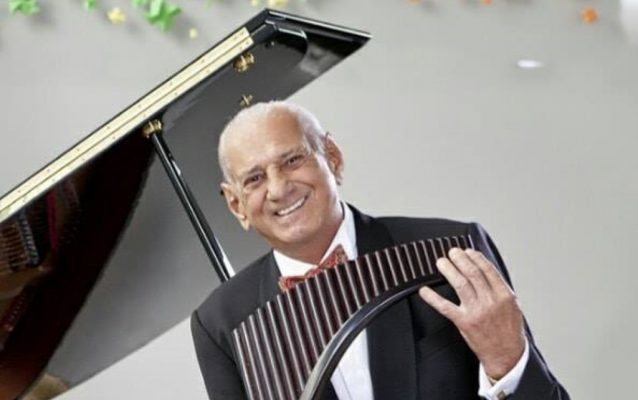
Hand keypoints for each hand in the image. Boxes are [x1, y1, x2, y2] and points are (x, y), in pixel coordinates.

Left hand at [418, 248, 525, 378]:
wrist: (506, 355)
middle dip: (460, 259)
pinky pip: (445, 307)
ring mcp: (476, 311)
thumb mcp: (512, 306)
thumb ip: (499, 288)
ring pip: (460, 284)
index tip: (467, 251)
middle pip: (472, 273)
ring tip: (441, 262)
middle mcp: (490, 301)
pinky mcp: (464, 322)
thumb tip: (484, 269)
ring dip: (448, 270)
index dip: (475, 257)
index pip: (487, 270)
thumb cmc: (509, 330)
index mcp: (504, 295)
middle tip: (452, 252)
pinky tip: (424, 290)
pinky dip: (432, 298)